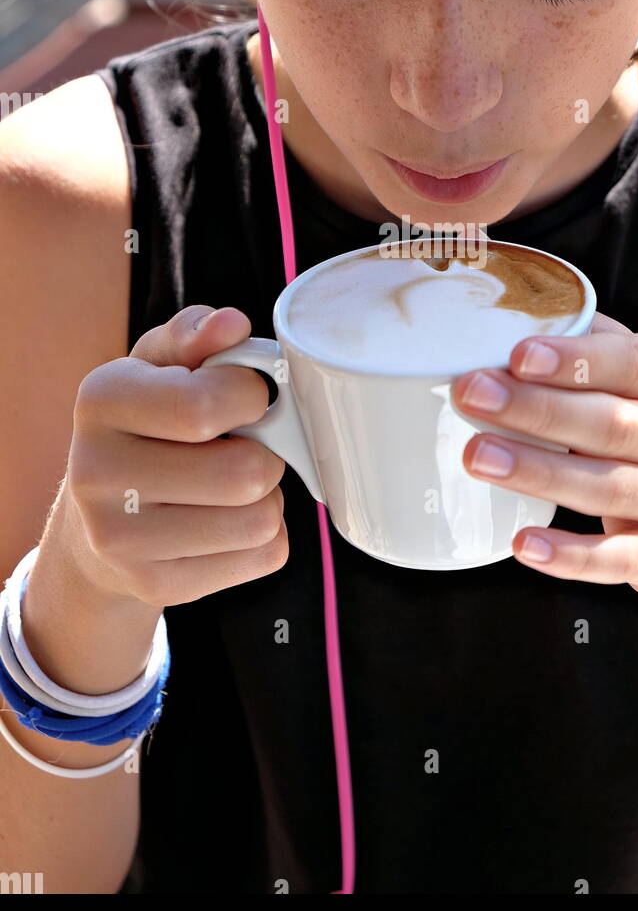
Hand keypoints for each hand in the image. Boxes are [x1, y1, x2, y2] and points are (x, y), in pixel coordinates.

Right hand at [62, 304, 287, 607]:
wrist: (100, 519)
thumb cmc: (147, 423)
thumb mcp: (160, 364)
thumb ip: (196, 335)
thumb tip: (232, 325)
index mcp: (101, 400)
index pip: (206, 406)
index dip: (253, 396)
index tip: (248, 396)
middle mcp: (98, 472)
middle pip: (245, 473)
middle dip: (266, 454)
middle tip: (245, 446)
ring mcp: (121, 539)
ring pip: (261, 520)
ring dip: (268, 497)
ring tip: (234, 484)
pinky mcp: (156, 585)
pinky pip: (263, 557)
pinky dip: (265, 536)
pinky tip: (228, 520)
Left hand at [450, 311, 637, 613]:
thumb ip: (600, 346)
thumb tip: (520, 309)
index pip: (634, 362)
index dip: (577, 360)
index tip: (519, 354)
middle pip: (609, 421)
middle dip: (536, 408)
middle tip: (471, 394)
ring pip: (606, 485)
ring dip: (538, 472)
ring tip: (477, 457)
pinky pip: (617, 558)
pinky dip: (571, 555)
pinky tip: (524, 544)